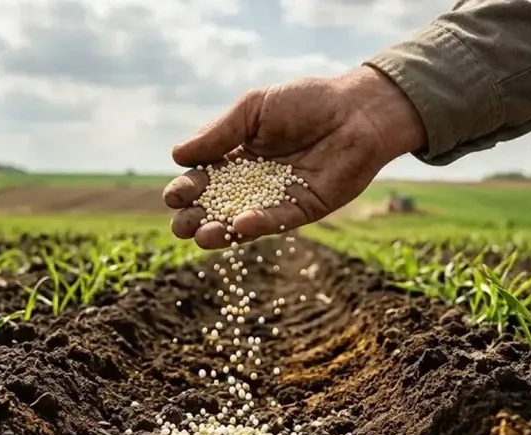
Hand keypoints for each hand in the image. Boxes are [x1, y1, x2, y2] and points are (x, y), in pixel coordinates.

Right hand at [162, 65, 426, 248]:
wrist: (357, 110)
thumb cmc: (306, 102)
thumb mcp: (254, 109)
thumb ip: (219, 133)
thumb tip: (177, 155)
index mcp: (238, 156)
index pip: (205, 178)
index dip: (187, 188)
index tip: (173, 196)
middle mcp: (255, 182)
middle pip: (218, 206)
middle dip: (196, 217)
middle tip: (180, 225)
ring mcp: (278, 199)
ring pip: (243, 221)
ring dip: (220, 231)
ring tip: (200, 236)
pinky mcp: (304, 210)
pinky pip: (277, 221)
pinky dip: (258, 224)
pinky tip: (239, 225)